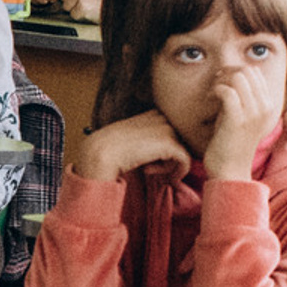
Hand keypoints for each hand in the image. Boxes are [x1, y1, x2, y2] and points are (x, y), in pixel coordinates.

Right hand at [70, 110, 191, 186]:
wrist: (101, 152)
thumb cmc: (112, 149)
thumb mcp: (132, 139)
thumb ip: (149, 139)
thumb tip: (166, 153)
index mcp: (153, 113)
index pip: (174, 131)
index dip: (167, 148)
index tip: (150, 160)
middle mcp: (162, 117)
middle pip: (182, 141)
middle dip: (170, 157)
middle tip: (150, 168)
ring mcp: (167, 128)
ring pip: (184, 150)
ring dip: (169, 165)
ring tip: (149, 170)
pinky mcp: (169, 143)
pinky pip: (185, 160)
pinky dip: (174, 172)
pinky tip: (151, 172)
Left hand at [203, 58, 286, 183]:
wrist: (231, 170)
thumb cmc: (232, 143)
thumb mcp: (244, 116)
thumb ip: (245, 97)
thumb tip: (233, 74)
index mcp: (269, 105)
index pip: (255, 72)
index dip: (236, 72)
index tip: (223, 82)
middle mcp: (265, 107)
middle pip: (247, 71)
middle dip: (228, 73)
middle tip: (216, 85)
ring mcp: (253, 113)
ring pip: (238, 77)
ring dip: (221, 81)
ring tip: (213, 92)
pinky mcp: (238, 120)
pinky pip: (228, 91)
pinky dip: (216, 90)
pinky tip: (210, 98)